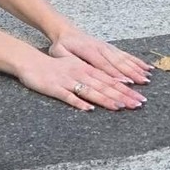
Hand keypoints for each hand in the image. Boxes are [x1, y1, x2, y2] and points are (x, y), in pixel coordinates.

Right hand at [17, 52, 147, 110]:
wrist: (29, 61)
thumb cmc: (53, 66)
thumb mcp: (74, 65)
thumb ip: (90, 74)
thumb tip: (108, 84)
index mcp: (86, 68)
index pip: (110, 79)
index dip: (126, 89)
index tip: (141, 98)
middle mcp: (80, 73)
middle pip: (104, 86)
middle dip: (123, 96)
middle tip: (138, 105)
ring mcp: (67, 81)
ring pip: (90, 91)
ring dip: (105, 99)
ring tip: (119, 107)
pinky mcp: (54, 88)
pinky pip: (68, 96)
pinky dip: (78, 102)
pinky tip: (88, 109)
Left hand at [48, 25, 152, 84]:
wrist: (66, 31)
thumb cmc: (61, 45)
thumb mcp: (59, 52)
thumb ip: (69, 61)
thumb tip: (81, 70)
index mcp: (87, 50)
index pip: (103, 64)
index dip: (114, 73)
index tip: (126, 82)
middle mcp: (100, 48)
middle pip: (118, 63)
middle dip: (131, 74)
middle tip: (143, 84)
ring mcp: (107, 47)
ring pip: (124, 58)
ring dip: (137, 68)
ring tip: (147, 78)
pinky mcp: (111, 48)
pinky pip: (126, 55)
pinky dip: (137, 61)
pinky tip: (147, 67)